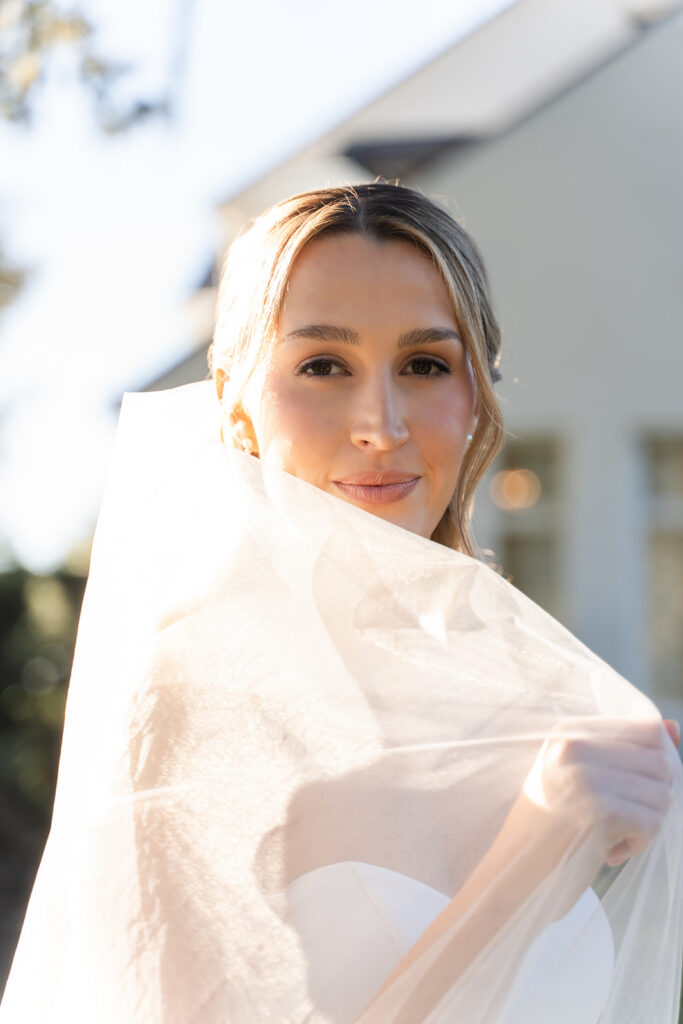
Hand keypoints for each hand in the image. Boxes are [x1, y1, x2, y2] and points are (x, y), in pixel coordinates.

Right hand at [523, 716, 677, 868]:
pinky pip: (652, 824)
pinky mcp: (598, 812)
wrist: (511, 871)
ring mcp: (585, 777)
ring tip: (612, 837)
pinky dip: (638, 845)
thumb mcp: (578, 776)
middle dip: (653, 799)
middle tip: (623, 821)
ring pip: (662, 795)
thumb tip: (675, 728)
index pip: (646, 729)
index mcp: (568, 731)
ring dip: (645, 825)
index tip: (633, 792)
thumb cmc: (549, 827)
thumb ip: (626, 750)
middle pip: (660, 762)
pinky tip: (609, 852)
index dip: (655, 765)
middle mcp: (575, 745)